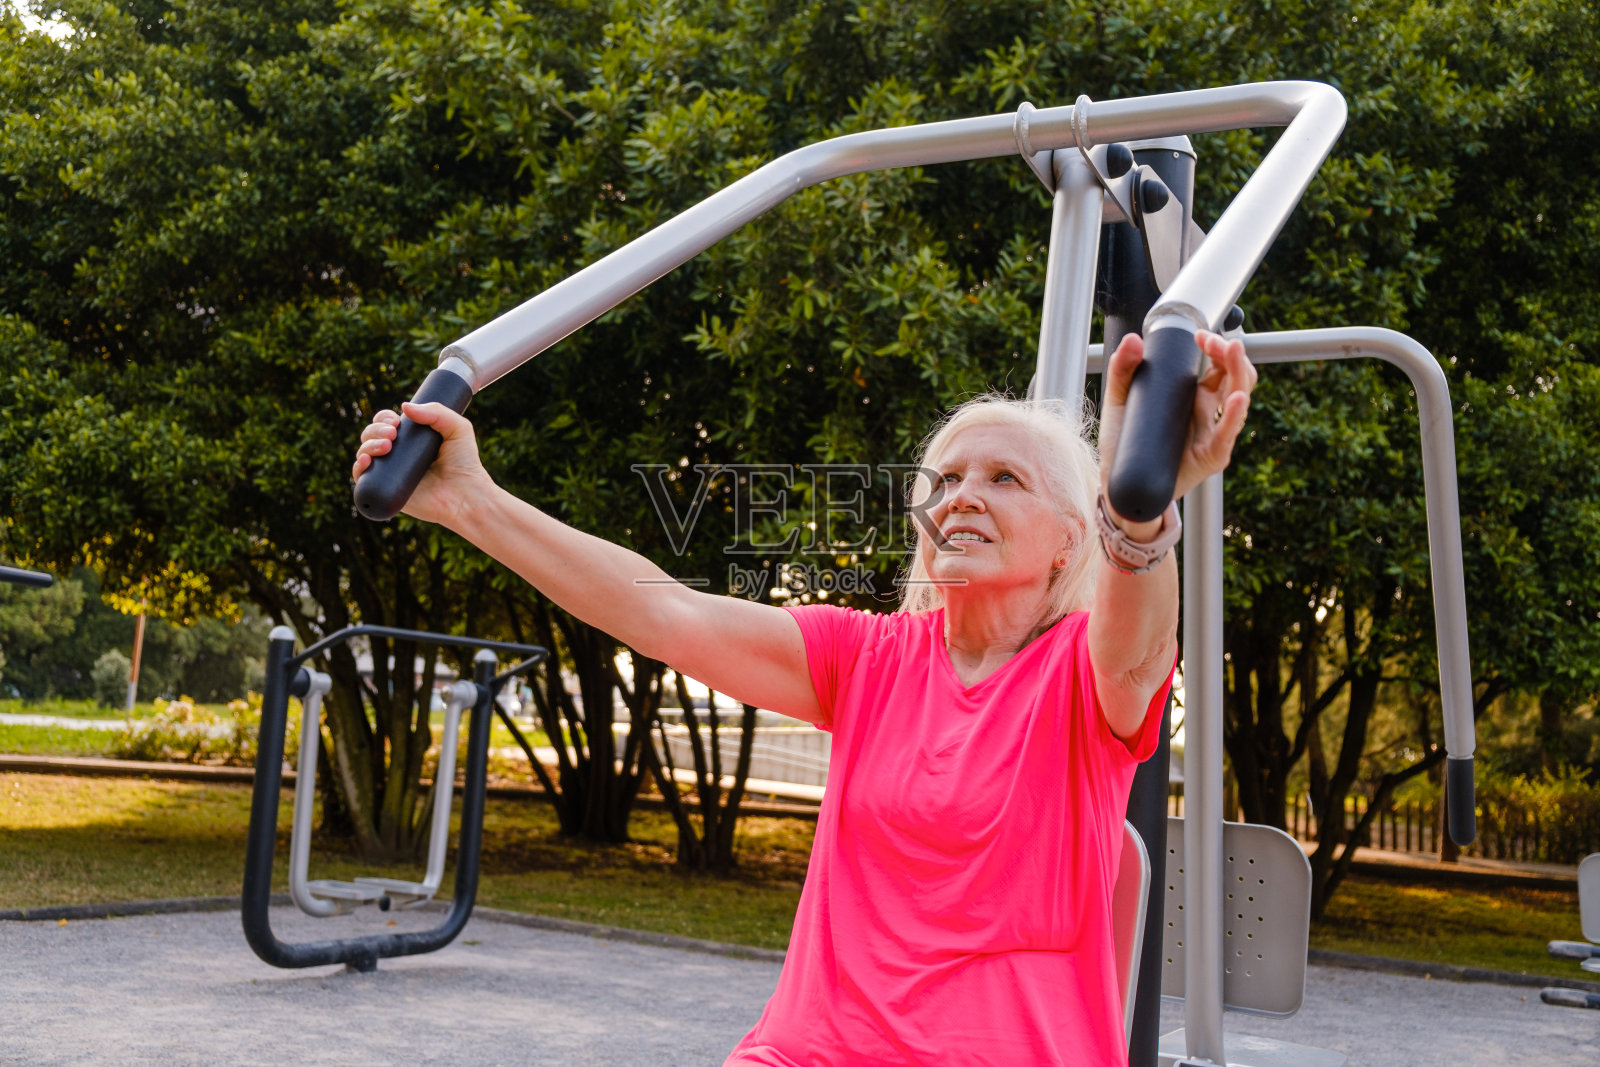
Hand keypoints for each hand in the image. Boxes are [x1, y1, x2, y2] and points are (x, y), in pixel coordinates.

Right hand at [351, 402, 493, 526]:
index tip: (395, 421)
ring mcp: (390, 474)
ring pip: (364, 454)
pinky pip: (362, 480)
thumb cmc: (465, 462)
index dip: (383, 419)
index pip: (385, 424)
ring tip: (386, 446)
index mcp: (409, 440)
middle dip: (375, 430)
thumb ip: (436, 412)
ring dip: (368, 445)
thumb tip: (403, 407)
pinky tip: (366, 460)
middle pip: (371, 436)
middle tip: (393, 434)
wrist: (466, 494)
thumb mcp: (457, 428)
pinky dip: (358, 468)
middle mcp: (397, 456)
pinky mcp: (387, 492)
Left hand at [1099, 329, 1255, 515]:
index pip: (1220, 364)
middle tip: (1215, 341)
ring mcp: (1213, 433)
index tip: (1201, 335)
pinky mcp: (1210, 456)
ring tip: (1231, 353)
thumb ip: (1122, 370)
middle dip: (1231, 354)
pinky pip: (1226, 434)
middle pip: (1236, 376)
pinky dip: (1233, 416)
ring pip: (1238, 399)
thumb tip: (1133, 340)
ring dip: (1239, 373)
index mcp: (1195, 395)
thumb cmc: (1126, 444)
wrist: (1120, 484)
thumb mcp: (1120, 401)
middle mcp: (1210, 412)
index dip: (1217, 347)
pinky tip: (1235, 400)